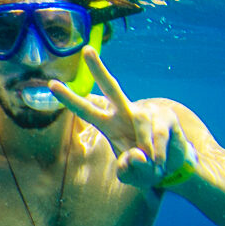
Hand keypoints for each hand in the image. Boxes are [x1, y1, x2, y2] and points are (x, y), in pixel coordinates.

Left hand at [50, 47, 197, 189]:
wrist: (173, 167)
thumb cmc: (144, 168)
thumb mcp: (132, 175)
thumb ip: (129, 170)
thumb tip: (137, 156)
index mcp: (109, 125)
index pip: (87, 110)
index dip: (70, 99)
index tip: (51, 84)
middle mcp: (125, 113)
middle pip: (112, 87)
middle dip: (99, 69)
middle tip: (86, 50)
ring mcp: (147, 111)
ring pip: (140, 120)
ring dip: (145, 146)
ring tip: (151, 164)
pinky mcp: (166, 116)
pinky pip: (158, 132)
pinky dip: (158, 151)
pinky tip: (159, 161)